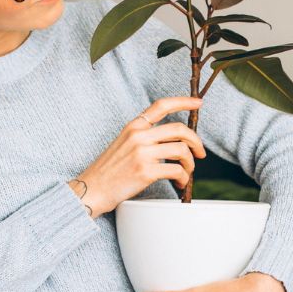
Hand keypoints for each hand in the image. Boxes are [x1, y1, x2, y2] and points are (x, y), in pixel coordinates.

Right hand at [72, 96, 205, 217]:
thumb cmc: (109, 170)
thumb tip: (173, 140)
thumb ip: (144, 137)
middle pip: (179, 130)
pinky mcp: (146, 171)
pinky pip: (177, 170)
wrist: (92, 189)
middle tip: (201, 153)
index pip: (161, 106)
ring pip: (182, 150)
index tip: (198, 103)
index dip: (183, 102)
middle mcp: (138, 136)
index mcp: (134, 127)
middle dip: (196, 142)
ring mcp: (142, 153)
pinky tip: (180, 183)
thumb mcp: (123, 144)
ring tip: (187, 172)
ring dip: (190, 163)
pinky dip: (183, 177)